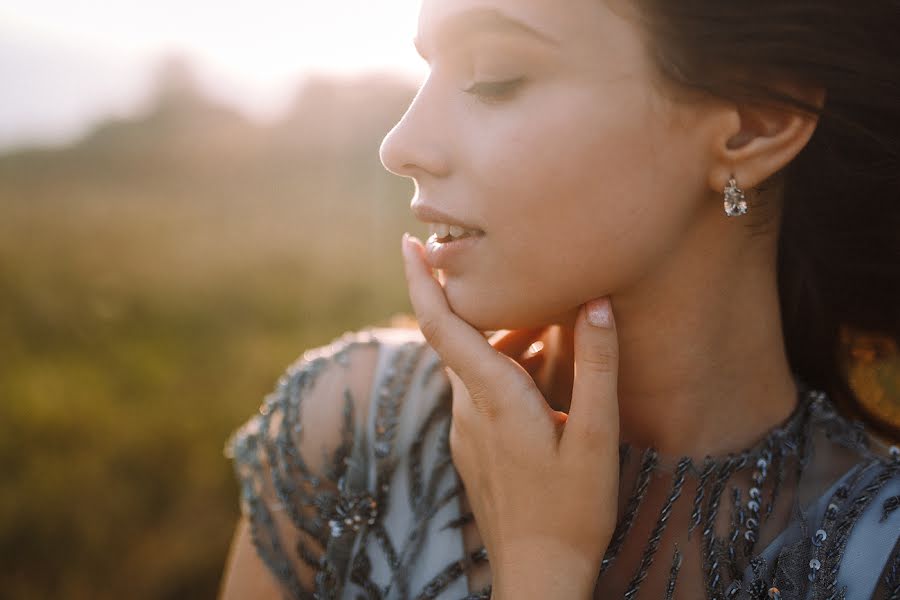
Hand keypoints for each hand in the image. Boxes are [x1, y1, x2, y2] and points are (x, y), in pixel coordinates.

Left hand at [401, 234, 620, 597]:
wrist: (537, 575)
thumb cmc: (573, 511)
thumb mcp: (597, 437)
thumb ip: (597, 367)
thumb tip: (596, 303)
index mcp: (493, 398)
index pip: (442, 325)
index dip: (421, 280)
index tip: (408, 242)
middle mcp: (468, 409)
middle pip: (455, 338)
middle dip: (470, 299)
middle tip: (497, 266)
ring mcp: (465, 432)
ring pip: (469, 365)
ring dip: (494, 337)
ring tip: (541, 324)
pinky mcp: (471, 448)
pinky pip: (475, 391)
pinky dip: (497, 367)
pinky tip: (537, 373)